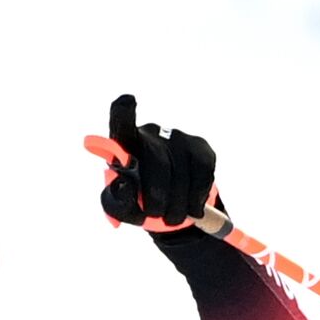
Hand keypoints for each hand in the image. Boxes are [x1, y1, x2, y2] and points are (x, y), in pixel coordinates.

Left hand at [100, 95, 216, 231]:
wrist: (168, 206)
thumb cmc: (136, 201)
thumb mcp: (120, 207)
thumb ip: (117, 200)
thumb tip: (125, 184)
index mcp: (125, 145)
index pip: (122, 124)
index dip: (123, 112)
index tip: (126, 100)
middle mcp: (151, 133)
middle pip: (156, 160)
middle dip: (158, 195)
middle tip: (158, 216)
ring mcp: (177, 136)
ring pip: (181, 171)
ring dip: (179, 202)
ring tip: (174, 219)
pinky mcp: (199, 146)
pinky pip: (202, 172)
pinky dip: (197, 196)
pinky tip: (192, 208)